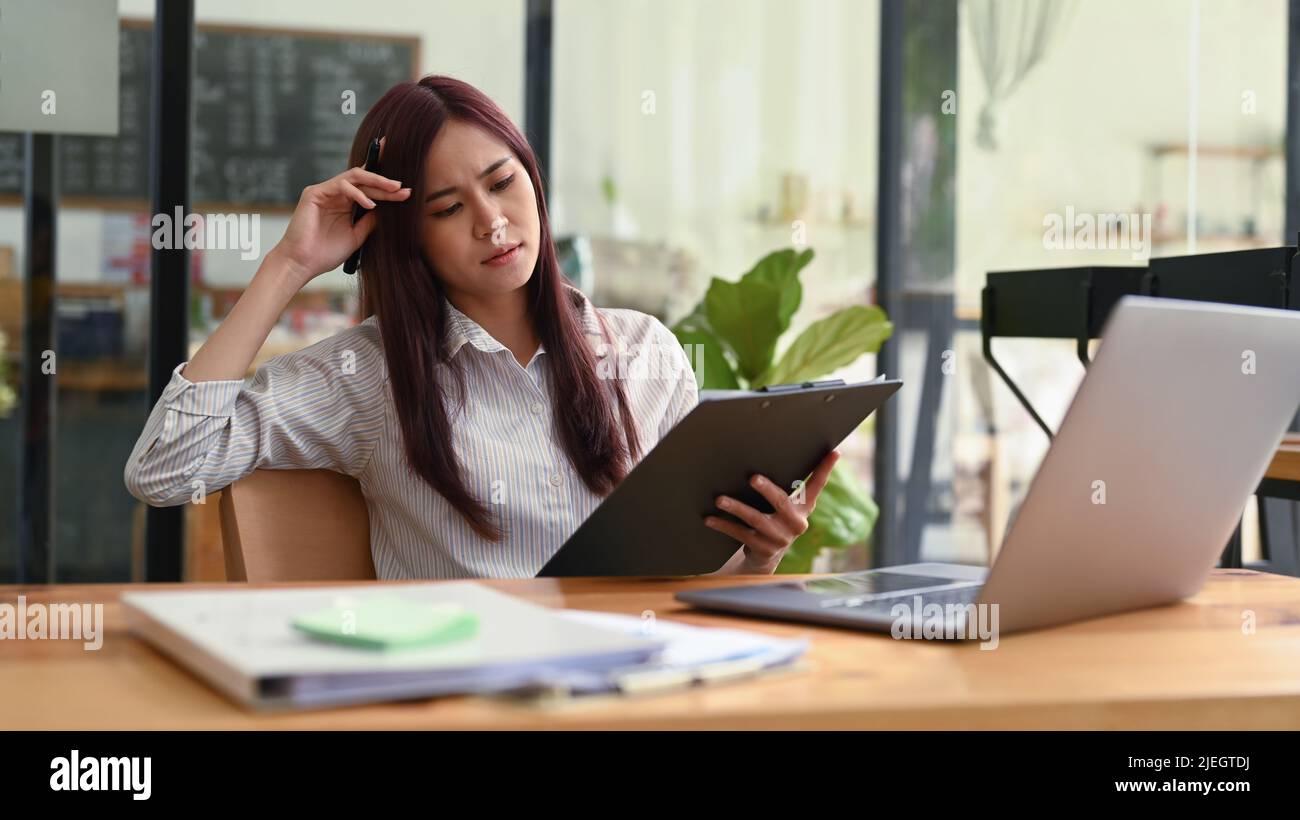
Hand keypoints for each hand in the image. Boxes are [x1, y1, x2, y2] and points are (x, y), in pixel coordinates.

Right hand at [270, 137, 410, 286]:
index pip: (366, 187)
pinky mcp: (314, 193)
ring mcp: (324, 192)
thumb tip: (389, 211)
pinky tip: (370, 205)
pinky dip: (357, 193)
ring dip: (376, 182)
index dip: (384, 183)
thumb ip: (370, 222)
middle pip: (364, 180)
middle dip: (385, 183)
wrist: (303, 264)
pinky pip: (341, 185)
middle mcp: (335, 194)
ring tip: (394, 190)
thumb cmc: (326, 253)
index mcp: (345, 203)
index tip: (406, 188)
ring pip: (354, 177)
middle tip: (404, 188)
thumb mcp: (357, 236)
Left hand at [704, 450, 839, 573]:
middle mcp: (795, 523)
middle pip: (781, 502)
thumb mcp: (783, 507)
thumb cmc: (773, 520)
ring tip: (720, 499)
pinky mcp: (763, 549)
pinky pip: (740, 534)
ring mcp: (780, 538)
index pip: (817, 486)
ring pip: (756, 519)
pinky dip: (724, 525)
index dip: (825, 469)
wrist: (764, 558)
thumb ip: (783, 488)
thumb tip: (768, 454)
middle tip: (752, 478)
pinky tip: (709, 519)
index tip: (834, 452)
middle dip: (766, 489)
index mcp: (803, 508)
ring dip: (736, 508)